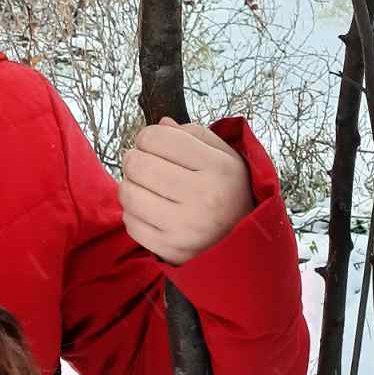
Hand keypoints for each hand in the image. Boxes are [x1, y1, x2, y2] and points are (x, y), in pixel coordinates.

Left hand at [119, 116, 254, 264]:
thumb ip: (195, 134)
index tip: (153, 144)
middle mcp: (204, 198)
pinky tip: (151, 211)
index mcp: (219, 169)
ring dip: (132, 186)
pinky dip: (134, 213)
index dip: (147, 136)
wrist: (246, 243)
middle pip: (137, 164)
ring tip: (146, 187)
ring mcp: (186, 228)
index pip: (156, 138)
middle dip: (135, 159)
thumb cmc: (229, 193)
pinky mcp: (170, 251)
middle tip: (145, 164)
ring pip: (128, 193)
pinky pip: (130, 223)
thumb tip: (161, 124)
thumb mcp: (226, 156)